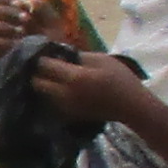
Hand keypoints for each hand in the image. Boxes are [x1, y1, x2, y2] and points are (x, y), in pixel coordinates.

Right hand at [0, 0, 54, 47]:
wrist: (51, 62)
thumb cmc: (50, 38)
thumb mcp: (51, 19)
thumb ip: (41, 6)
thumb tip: (24, 1)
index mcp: (9, 7)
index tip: (20, 5)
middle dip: (7, 12)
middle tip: (25, 20)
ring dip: (2, 26)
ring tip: (21, 32)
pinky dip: (1, 41)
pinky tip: (15, 44)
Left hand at [17, 45, 133, 126]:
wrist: (131, 106)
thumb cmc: (119, 79)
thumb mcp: (101, 59)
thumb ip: (77, 56)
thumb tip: (59, 54)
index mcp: (74, 78)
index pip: (44, 66)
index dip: (41, 57)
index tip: (44, 52)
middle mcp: (65, 94)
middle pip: (37, 83)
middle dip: (37, 73)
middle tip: (45, 65)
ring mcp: (65, 107)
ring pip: (42, 94)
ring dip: (43, 84)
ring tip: (51, 75)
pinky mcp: (69, 115)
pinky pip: (51, 103)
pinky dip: (51, 95)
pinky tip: (60, 87)